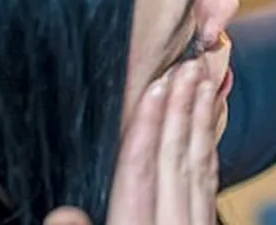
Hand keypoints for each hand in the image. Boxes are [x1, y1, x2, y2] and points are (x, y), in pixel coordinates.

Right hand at [107, 60, 220, 223]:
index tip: (156, 86)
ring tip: (208, 83)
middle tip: (190, 66)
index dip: (147, 126)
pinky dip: (210, 153)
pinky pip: (211, 187)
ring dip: (203, 123)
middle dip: (181, 109)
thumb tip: (64, 213)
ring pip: (200, 169)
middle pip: (175, 159)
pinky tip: (210, 132)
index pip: (139, 169)